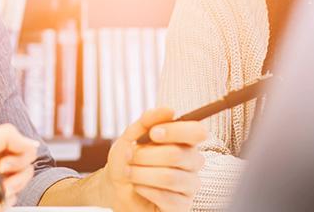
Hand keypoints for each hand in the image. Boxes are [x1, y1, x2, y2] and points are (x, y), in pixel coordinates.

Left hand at [40, 107, 206, 210]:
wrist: (115, 186)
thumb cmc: (128, 158)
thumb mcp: (131, 136)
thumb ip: (148, 121)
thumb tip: (169, 110)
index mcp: (185, 142)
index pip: (198, 132)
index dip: (176, 131)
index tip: (153, 133)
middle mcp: (192, 162)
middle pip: (176, 155)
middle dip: (145, 155)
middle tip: (130, 156)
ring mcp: (189, 185)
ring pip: (169, 177)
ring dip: (141, 174)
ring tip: (129, 173)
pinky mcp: (182, 207)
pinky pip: (168, 198)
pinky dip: (146, 190)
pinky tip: (138, 187)